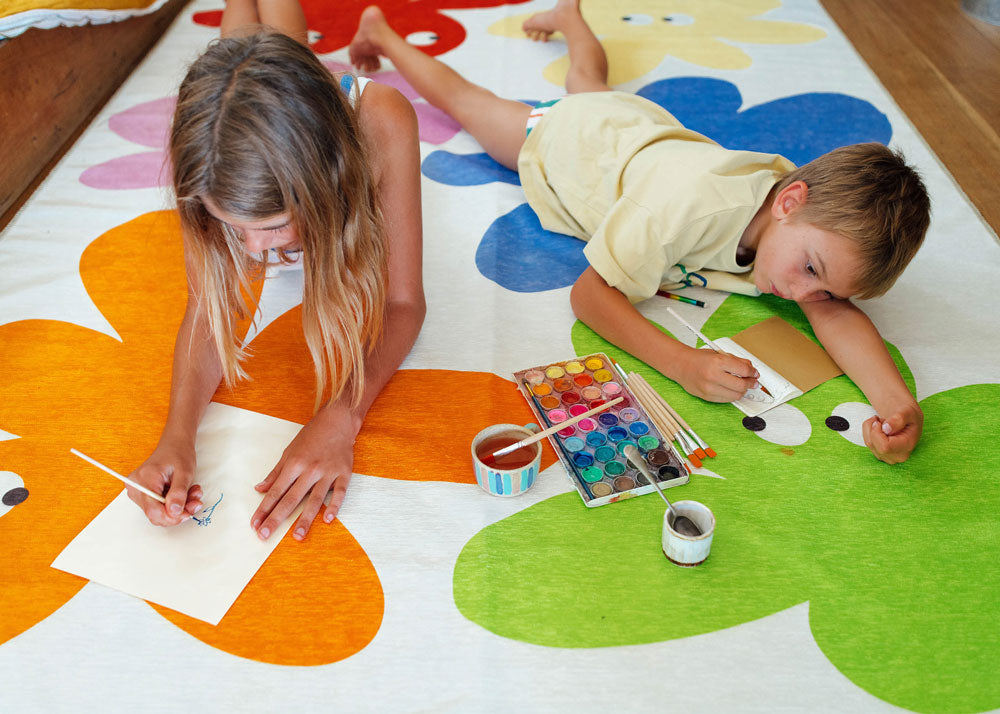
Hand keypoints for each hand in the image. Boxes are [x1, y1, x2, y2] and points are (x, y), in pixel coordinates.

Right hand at [126, 440, 202, 525]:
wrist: (174, 444)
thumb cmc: (179, 454)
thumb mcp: (185, 473)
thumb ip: (179, 493)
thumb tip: (175, 512)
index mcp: (145, 479)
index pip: (153, 510)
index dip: (172, 518)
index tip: (188, 513)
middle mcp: (135, 487)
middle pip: (155, 513)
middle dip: (178, 512)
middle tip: (195, 501)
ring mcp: (137, 490)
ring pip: (159, 511)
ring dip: (179, 507)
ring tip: (193, 494)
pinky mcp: (142, 493)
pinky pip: (158, 506)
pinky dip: (174, 504)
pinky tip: (185, 494)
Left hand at [250, 409, 357, 541]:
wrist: (338, 421)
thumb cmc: (311, 436)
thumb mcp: (289, 452)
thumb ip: (275, 473)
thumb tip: (259, 489)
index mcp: (294, 464)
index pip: (275, 491)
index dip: (263, 509)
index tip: (254, 524)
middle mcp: (310, 470)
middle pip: (290, 499)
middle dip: (276, 518)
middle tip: (264, 535)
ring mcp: (328, 472)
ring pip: (315, 499)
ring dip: (305, 519)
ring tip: (297, 536)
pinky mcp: (344, 473)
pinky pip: (339, 493)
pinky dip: (334, 506)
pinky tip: (327, 519)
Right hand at [674, 345, 760, 401]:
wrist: (681, 365)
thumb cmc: (699, 358)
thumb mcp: (719, 354)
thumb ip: (736, 361)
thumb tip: (751, 369)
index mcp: (718, 362)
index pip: (743, 370)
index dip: (753, 372)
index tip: (755, 373)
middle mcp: (713, 376)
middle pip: (741, 385)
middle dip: (750, 383)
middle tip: (753, 381)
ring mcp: (710, 388)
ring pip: (735, 395)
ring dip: (742, 391)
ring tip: (742, 386)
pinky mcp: (707, 397)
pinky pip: (726, 400)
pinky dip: (732, 395)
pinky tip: (732, 389)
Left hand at [863, 402, 922, 463]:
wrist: (908, 421)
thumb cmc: (908, 415)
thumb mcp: (907, 412)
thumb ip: (898, 419)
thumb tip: (885, 428)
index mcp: (907, 446)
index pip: (884, 446)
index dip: (877, 432)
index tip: (879, 421)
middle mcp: (898, 456)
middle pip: (874, 444)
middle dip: (872, 428)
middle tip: (882, 419)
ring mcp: (888, 457)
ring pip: (868, 443)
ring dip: (870, 428)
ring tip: (882, 422)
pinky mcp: (880, 454)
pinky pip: (868, 442)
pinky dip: (868, 431)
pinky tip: (879, 427)